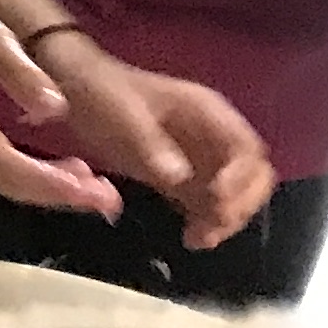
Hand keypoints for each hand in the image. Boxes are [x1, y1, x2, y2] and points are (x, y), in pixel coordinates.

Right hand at [0, 0, 121, 221]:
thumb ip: (20, 71)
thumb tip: (56, 110)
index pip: (5, 162)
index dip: (50, 181)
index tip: (94, 189)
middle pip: (8, 183)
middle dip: (60, 196)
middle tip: (110, 201)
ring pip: (6, 182)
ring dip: (52, 192)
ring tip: (99, 191)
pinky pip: (4, 172)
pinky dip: (39, 180)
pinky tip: (69, 173)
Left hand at [43, 41, 278, 251]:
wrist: (75, 88)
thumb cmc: (102, 93)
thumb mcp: (121, 114)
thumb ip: (150, 144)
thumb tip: (179, 177)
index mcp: (207, 113)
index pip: (246, 149)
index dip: (240, 177)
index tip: (218, 198)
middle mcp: (214, 136)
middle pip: (251, 176)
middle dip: (239, 203)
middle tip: (214, 225)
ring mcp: (201, 158)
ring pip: (234, 195)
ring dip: (224, 219)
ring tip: (198, 239)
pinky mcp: (183, 177)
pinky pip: (208, 204)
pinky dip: (207, 221)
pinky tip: (191, 238)